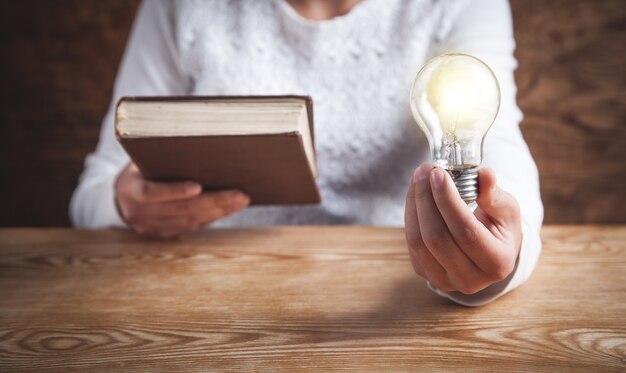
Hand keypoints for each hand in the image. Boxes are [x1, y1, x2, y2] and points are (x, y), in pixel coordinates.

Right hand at [115, 163, 249, 238]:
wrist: (124, 195)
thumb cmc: (139, 167)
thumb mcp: (141, 158)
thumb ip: (161, 155)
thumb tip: (196, 140)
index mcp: (130, 190)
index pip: (151, 193)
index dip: (175, 191)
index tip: (198, 186)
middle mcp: (138, 213)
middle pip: (180, 210)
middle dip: (213, 201)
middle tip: (239, 194)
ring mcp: (151, 227)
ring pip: (190, 221)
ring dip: (219, 211)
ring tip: (241, 199)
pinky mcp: (165, 234)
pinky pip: (193, 227)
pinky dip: (213, 217)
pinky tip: (230, 208)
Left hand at [404, 163, 521, 294]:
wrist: (490, 252)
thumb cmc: (500, 228)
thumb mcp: (506, 210)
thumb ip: (494, 194)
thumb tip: (484, 174)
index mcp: (497, 263)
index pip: (465, 231)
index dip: (448, 201)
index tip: (438, 173)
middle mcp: (470, 279)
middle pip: (437, 237)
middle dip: (426, 198)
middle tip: (425, 170)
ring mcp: (445, 281)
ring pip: (418, 241)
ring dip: (414, 204)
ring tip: (418, 177)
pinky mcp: (426, 274)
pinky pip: (411, 244)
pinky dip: (410, 214)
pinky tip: (416, 194)